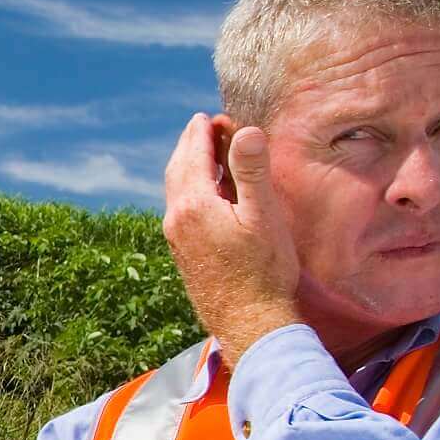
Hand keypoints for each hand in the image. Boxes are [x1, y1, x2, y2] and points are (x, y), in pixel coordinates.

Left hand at [161, 114, 300, 362]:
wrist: (249, 323)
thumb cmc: (263, 270)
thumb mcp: (263, 216)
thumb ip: (251, 171)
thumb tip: (244, 130)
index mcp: (192, 204)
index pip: (192, 153)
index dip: (204, 131)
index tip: (213, 116)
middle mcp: (176, 219)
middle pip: (177, 168)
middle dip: (191, 144)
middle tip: (205, 126)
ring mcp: (176, 238)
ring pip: (176, 189)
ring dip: (189, 166)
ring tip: (206, 153)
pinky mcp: (182, 253)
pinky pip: (180, 208)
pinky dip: (190, 189)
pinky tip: (207, 194)